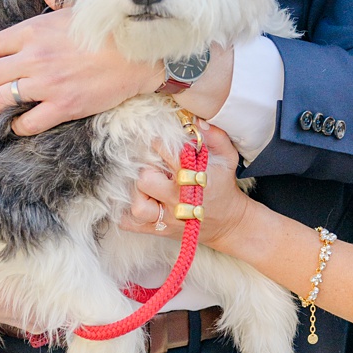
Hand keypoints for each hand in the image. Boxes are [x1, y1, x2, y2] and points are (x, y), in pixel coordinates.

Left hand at [0, 6, 160, 137]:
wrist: (138, 54)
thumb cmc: (108, 29)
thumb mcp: (76, 7)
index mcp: (33, 31)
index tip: (8, 61)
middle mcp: (34, 57)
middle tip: (2, 85)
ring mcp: (47, 84)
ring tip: (8, 105)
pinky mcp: (63, 107)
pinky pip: (25, 124)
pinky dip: (19, 125)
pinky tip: (24, 120)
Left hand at [125, 125, 253, 247]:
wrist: (228, 223)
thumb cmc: (223, 186)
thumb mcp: (228, 159)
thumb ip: (216, 137)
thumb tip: (198, 122)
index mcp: (195, 179)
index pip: (167, 155)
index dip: (158, 145)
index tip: (158, 143)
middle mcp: (180, 201)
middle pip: (146, 180)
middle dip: (146, 170)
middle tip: (152, 167)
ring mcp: (168, 218)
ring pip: (137, 206)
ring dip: (135, 193)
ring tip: (145, 186)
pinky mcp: (158, 230)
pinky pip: (129, 224)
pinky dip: (124, 214)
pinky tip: (133, 201)